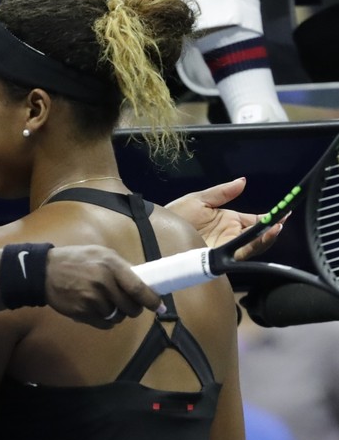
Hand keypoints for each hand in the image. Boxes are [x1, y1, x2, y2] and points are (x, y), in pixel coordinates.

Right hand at [46, 245, 163, 329]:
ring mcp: (92, 299)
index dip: (151, 300)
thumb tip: (142, 283)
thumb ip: (120, 267)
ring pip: (117, 316)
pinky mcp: (82, 312)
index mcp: (111, 265)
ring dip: (116, 314)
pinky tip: (97, 310)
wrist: (44, 271)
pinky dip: (105, 321)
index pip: (138, 288)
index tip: (159, 306)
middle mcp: (103, 282)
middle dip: (133, 309)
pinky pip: (104, 324)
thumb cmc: (75, 260)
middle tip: (129, 305)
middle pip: (130, 307)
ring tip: (105, 303)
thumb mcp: (100, 254)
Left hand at [166, 178, 282, 260]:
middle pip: (257, 236)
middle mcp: (229, 236)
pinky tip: (258, 239)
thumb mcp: (199, 200)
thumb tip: (243, 181)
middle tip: (282, 220)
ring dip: (265, 238)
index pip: (254, 221)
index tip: (283, 212)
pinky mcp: (217, 258)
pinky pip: (237, 255)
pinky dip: (250, 247)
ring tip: (275, 227)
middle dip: (271, 229)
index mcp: (227, 221)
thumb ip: (222, 192)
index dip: (270, 218)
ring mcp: (224, 248)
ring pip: (251, 246)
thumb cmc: (173, 216)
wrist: (155, 231)